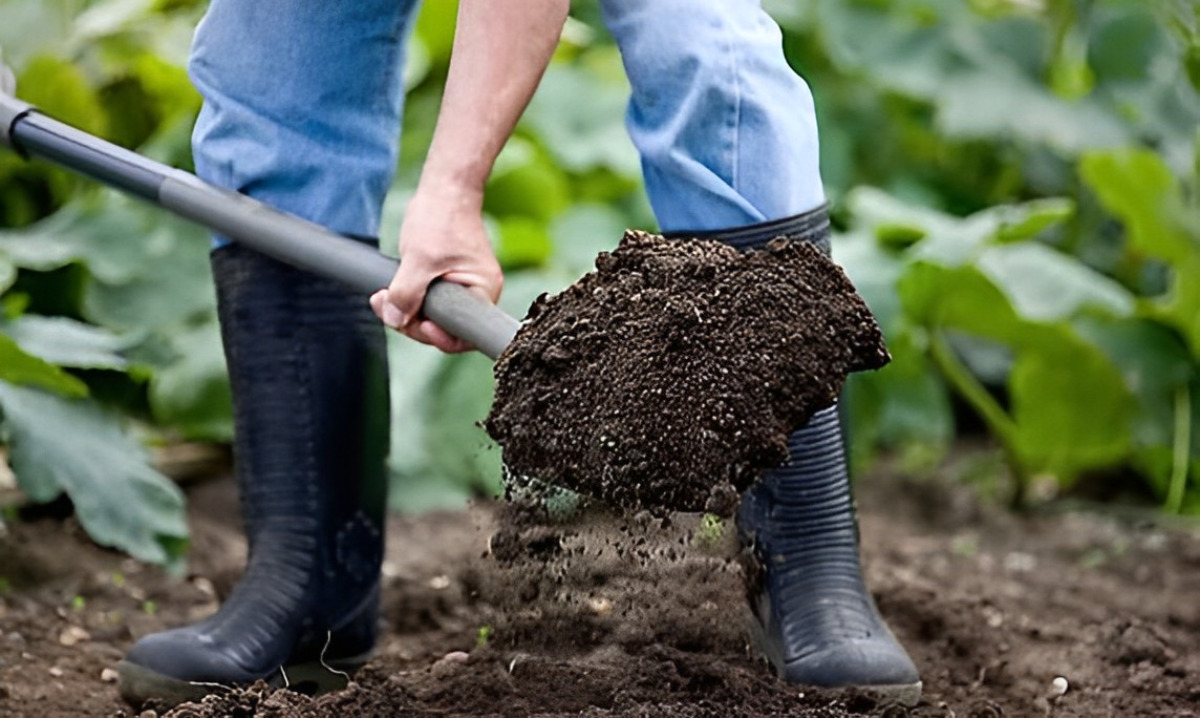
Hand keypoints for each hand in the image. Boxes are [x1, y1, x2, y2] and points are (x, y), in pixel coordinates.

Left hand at [370, 182, 502, 352]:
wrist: (444, 188)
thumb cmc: (440, 218)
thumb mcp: (419, 259)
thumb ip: (406, 293)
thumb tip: (395, 320)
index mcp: (483, 291)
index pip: (463, 335)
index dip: (437, 337)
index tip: (415, 324)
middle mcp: (478, 293)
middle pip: (444, 327)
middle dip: (412, 321)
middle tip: (385, 306)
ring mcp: (463, 287)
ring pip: (433, 315)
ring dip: (405, 310)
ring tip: (381, 297)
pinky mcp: (449, 280)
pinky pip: (429, 301)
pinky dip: (409, 299)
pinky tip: (389, 291)